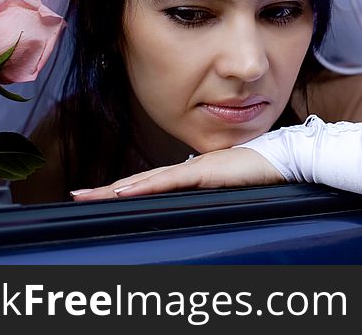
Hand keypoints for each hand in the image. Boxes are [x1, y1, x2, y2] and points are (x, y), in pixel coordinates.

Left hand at [70, 147, 286, 200]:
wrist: (283, 157)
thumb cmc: (261, 173)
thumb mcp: (229, 189)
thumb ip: (210, 192)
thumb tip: (196, 204)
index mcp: (191, 173)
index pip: (150, 182)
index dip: (124, 188)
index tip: (99, 194)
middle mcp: (187, 168)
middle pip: (139, 180)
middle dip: (107, 189)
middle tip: (78, 194)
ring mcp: (194, 169)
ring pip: (147, 180)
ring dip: (115, 189)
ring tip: (89, 195)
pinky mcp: (204, 172)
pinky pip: (169, 181)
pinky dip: (145, 187)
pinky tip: (124, 193)